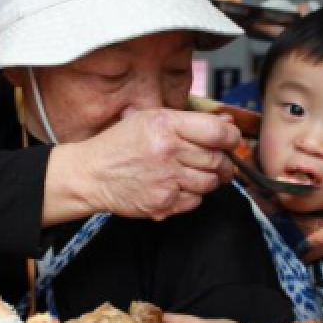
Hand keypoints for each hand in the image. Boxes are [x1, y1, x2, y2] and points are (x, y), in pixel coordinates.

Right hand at [47, 108, 239, 221]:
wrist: (90, 174)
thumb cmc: (120, 143)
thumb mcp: (151, 119)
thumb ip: (191, 121)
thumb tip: (228, 121)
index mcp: (166, 125)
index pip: (218, 132)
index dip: (232, 137)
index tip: (230, 141)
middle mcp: (168, 152)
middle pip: (217, 159)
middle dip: (222, 161)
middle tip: (214, 160)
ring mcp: (166, 179)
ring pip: (210, 183)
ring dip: (208, 179)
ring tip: (191, 172)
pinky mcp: (162, 203)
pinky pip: (195, 201)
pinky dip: (192, 195)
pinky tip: (176, 186)